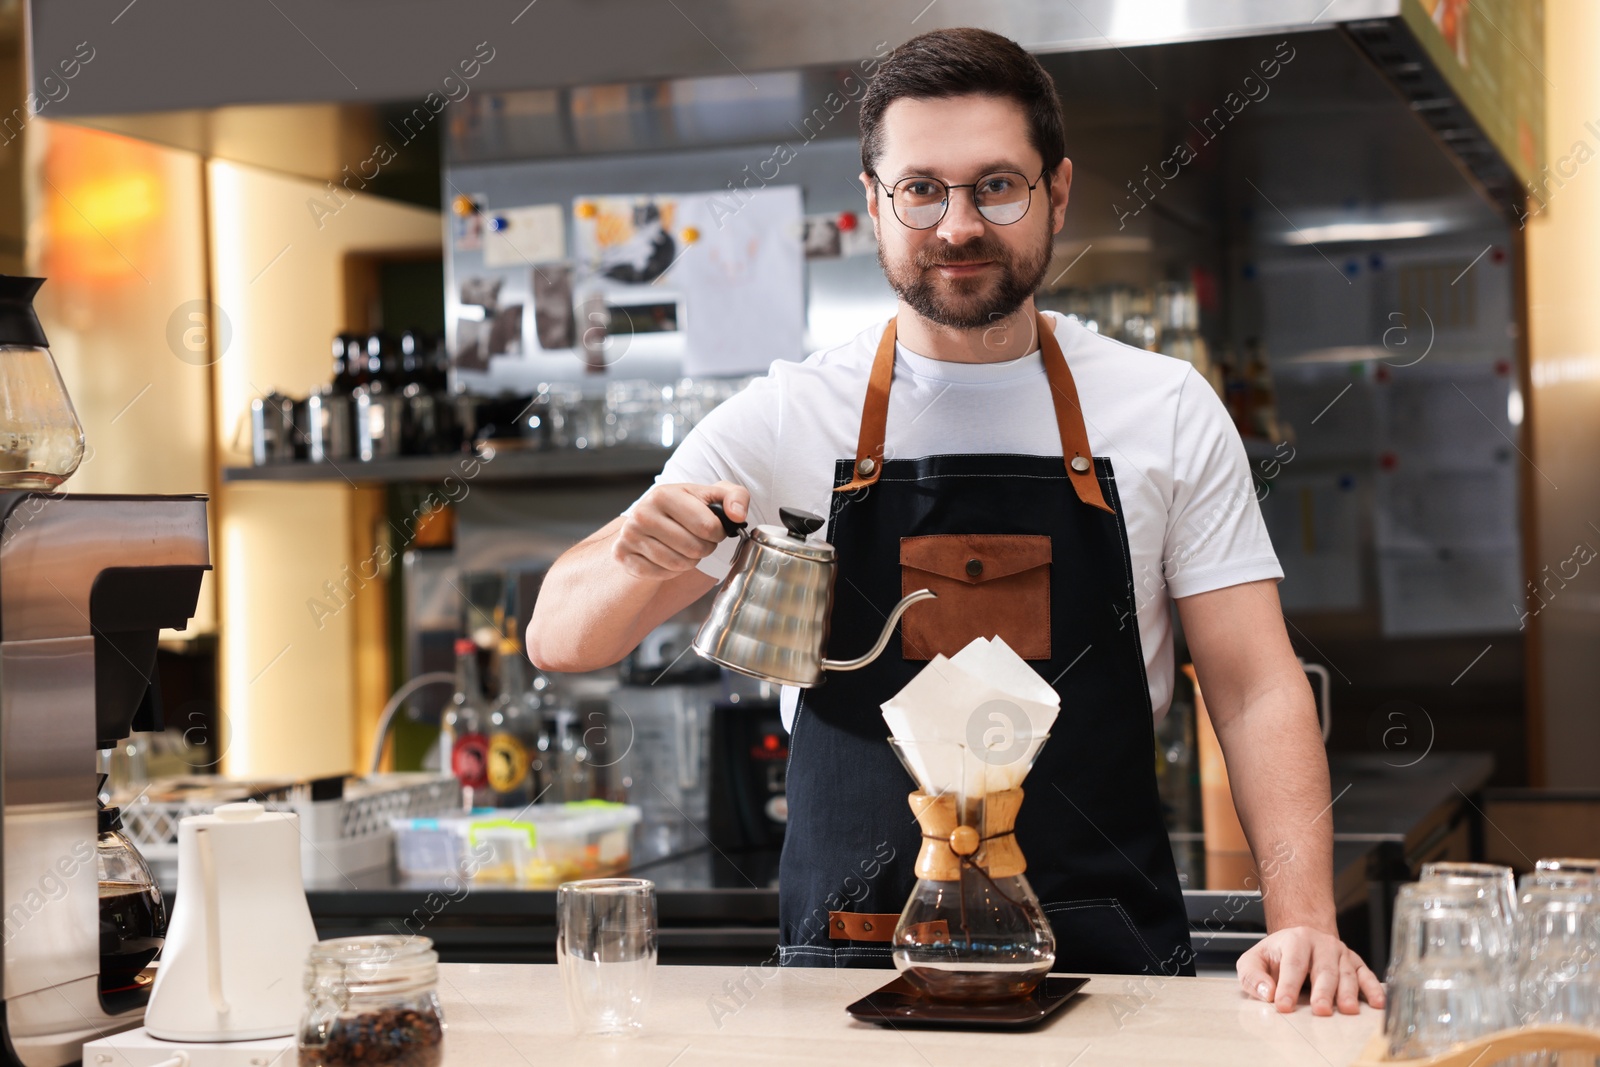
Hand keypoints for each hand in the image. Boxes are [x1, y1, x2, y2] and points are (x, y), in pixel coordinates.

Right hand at [613, 480, 749, 580]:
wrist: (651, 520)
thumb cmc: (687, 508)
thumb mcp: (713, 495)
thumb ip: (736, 497)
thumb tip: (737, 516)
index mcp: (664, 494)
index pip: (708, 527)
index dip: (718, 533)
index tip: (713, 529)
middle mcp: (642, 513)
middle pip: (694, 548)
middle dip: (705, 548)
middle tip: (700, 540)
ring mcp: (630, 535)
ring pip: (678, 564)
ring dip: (690, 561)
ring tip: (686, 547)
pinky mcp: (623, 555)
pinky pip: (661, 574)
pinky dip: (671, 571)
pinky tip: (669, 556)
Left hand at [1237, 926, 1384, 1015]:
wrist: (1301, 940)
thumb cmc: (1276, 956)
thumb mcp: (1254, 960)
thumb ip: (1253, 976)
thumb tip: (1266, 993)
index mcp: (1295, 940)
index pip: (1293, 964)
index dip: (1288, 986)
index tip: (1283, 1006)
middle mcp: (1321, 944)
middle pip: (1323, 969)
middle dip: (1322, 991)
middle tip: (1320, 1010)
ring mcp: (1341, 953)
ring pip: (1346, 974)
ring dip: (1348, 992)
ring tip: (1348, 1010)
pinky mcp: (1355, 963)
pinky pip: (1366, 975)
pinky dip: (1373, 989)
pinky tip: (1378, 1003)